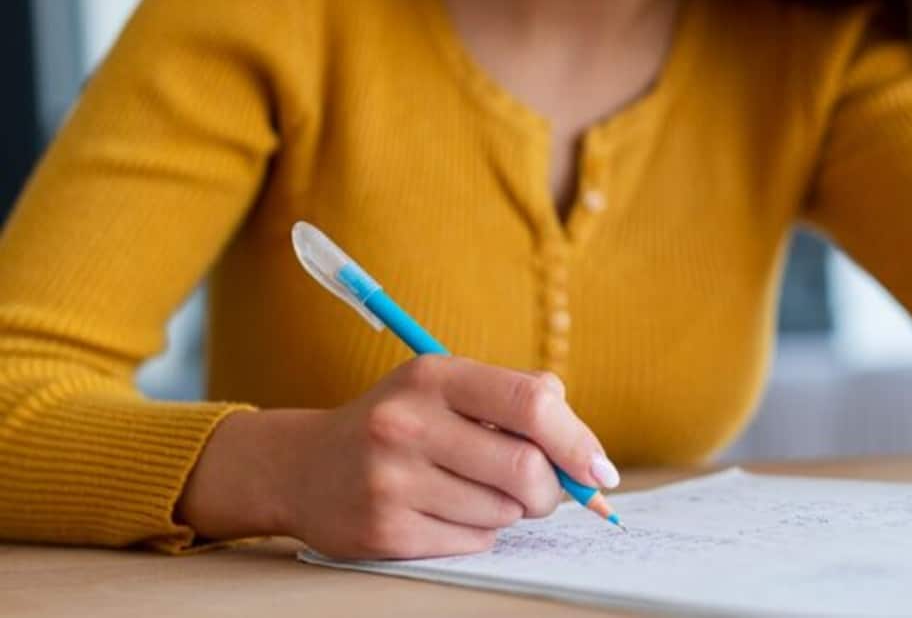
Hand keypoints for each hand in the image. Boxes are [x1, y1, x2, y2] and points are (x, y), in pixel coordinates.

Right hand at [176, 356, 616, 558]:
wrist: (303, 466)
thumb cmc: (402, 423)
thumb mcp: (448, 388)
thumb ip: (520, 404)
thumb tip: (590, 460)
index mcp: (434, 376)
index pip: (531, 402)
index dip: (578, 441)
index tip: (600, 471)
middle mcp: (407, 423)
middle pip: (526, 470)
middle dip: (550, 490)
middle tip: (543, 492)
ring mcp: (390, 479)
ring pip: (503, 512)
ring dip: (509, 510)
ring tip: (474, 491)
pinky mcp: (383, 531)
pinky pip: (472, 542)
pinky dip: (477, 532)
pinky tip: (445, 511)